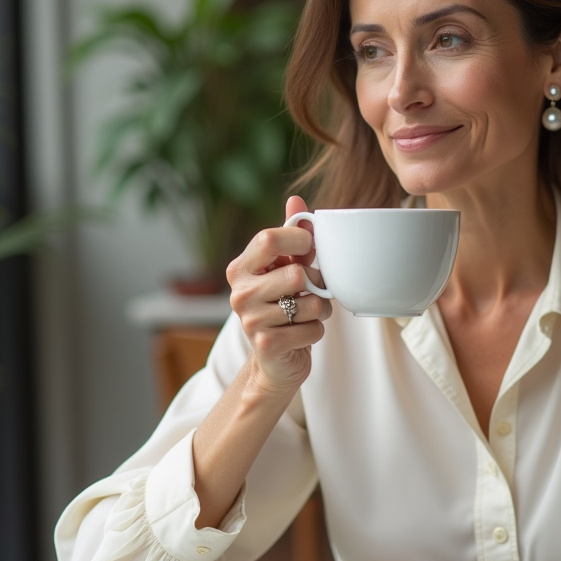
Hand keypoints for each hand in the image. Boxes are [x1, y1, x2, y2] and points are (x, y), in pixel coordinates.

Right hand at [226, 195, 332, 394]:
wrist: (274, 360)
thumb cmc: (282, 305)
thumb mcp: (285, 267)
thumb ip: (291, 235)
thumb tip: (295, 199)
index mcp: (240, 268)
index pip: (269, 239)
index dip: (299, 240)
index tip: (309, 249)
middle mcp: (239, 293)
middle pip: (297, 274)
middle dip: (317, 283)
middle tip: (311, 290)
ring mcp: (250, 321)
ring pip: (310, 304)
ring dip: (321, 310)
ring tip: (308, 314)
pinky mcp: (266, 345)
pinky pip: (313, 329)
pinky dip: (316, 332)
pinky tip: (302, 334)